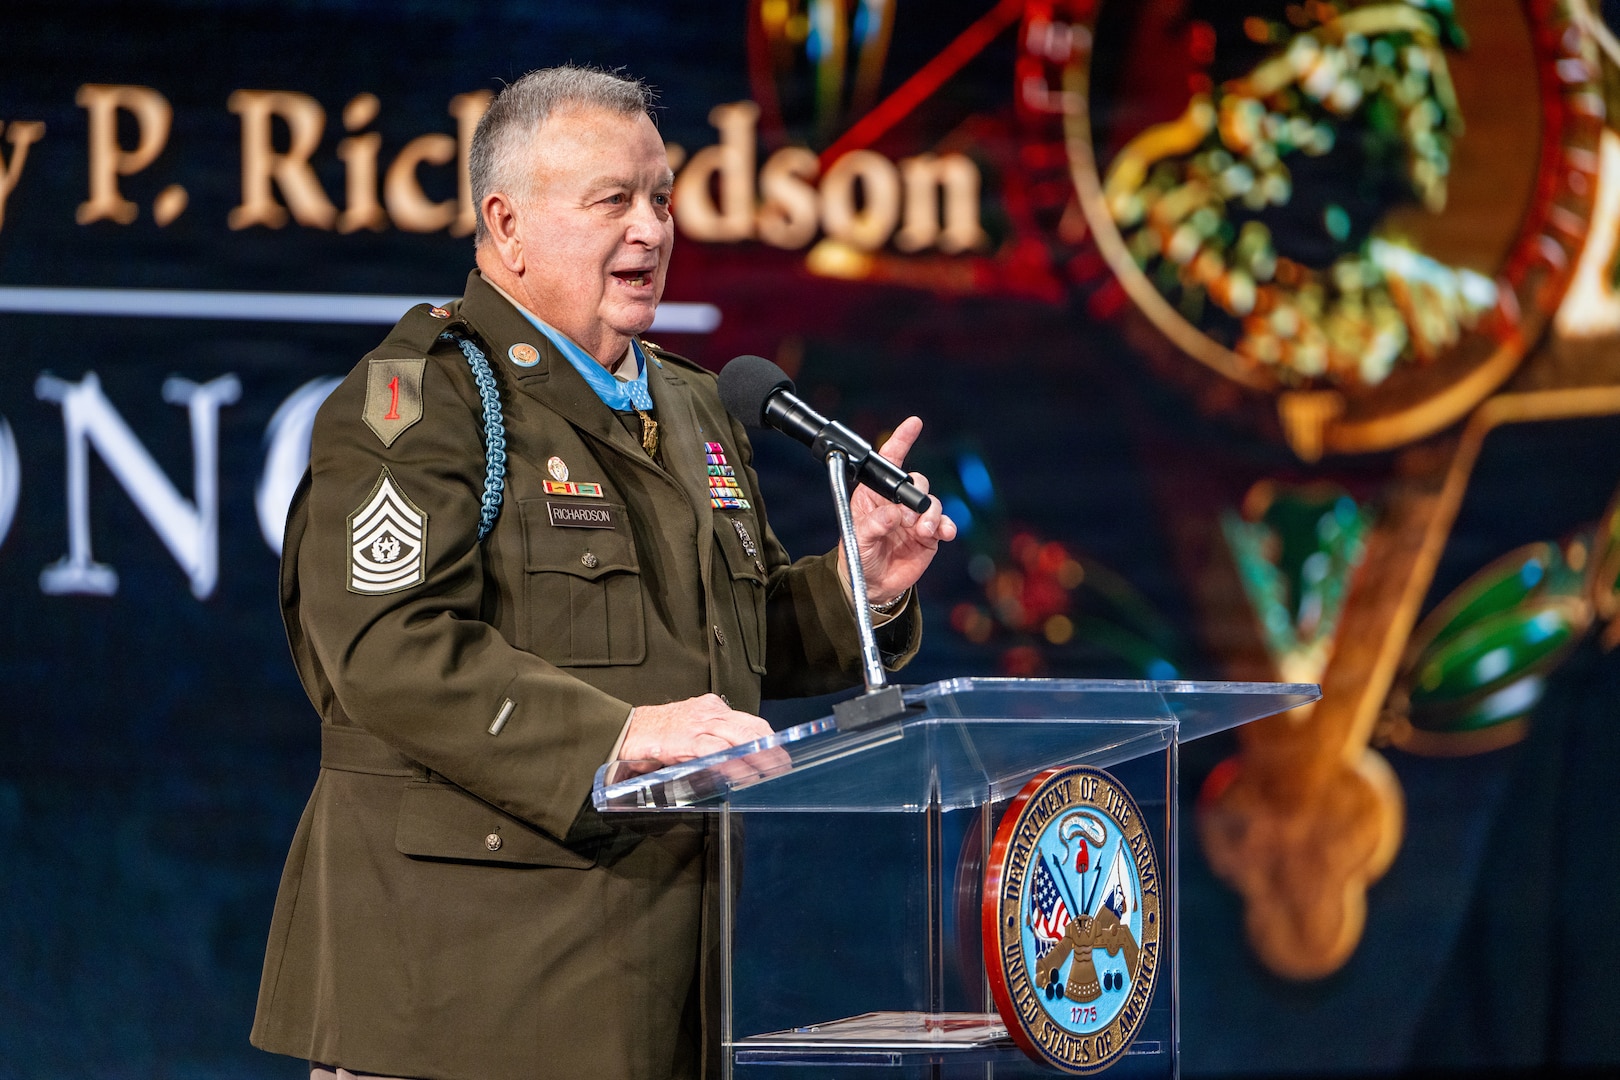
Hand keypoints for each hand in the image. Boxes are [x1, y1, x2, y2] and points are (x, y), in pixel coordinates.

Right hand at [619, 693, 775, 766]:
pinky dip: (733, 763)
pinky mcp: (685, 741)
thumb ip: (713, 740)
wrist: (622, 731)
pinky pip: (715, 752)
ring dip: (759, 757)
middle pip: (751, 728)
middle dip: (771, 749)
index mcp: (712, 708)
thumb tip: (738, 762)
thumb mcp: (690, 730)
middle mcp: (709, 712)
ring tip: (772, 772)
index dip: (769, 738)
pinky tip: (744, 774)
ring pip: (739, 738)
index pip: (750, 721)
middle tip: (784, 765)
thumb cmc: (656, 734)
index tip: (782, 752)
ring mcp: (698, 725)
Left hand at [839, 416, 956, 605]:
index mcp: (875, 495)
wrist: (872, 584)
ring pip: (932, 503)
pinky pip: (944, 524)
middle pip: (917, 482)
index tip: (914, 424)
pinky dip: (947, 526)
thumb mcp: (858, 539)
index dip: (902, 440)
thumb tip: (894, 515)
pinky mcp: (929, 536)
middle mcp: (897, 502)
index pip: (889, 462)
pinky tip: (945, 533)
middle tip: (907, 520)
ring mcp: (914, 518)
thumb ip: (874, 526)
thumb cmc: (858, 556)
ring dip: (931, 515)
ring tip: (922, 532)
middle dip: (917, 496)